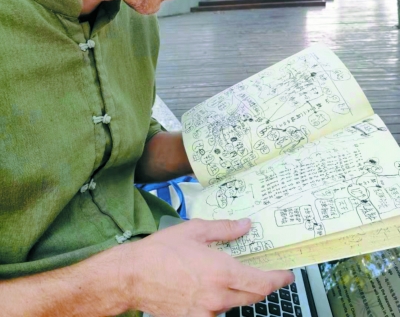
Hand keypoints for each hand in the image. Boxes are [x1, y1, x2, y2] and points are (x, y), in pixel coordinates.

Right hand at [117, 218, 293, 316]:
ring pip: (234, 304)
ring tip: (228, 275)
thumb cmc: (162, 250)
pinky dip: (219, 300)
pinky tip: (207, 287)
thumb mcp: (195, 230)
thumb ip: (225, 229)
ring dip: (238, 291)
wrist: (133, 275)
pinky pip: (215, 312)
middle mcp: (218, 296)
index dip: (279, 280)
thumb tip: (246, 226)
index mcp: (221, 272)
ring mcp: (206, 312)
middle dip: (263, 286)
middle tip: (265, 274)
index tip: (287, 275)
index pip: (262, 283)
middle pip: (253, 297)